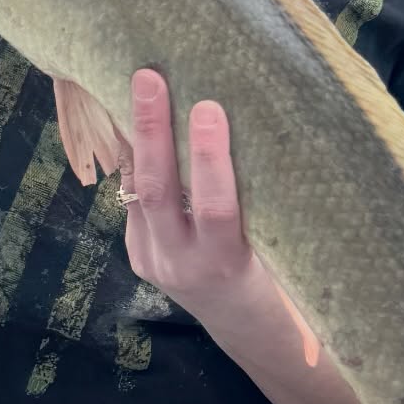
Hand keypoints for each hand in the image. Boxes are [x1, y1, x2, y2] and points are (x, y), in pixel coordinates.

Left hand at [118, 68, 259, 316]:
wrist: (241, 323)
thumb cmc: (272, 273)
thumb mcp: (268, 242)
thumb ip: (250, 200)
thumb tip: (234, 121)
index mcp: (225, 263)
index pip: (214, 208)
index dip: (210, 158)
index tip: (210, 108)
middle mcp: (181, 263)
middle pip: (158, 191)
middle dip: (153, 131)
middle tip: (150, 80)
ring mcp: (151, 260)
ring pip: (136, 192)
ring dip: (136, 137)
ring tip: (138, 89)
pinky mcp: (136, 253)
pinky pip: (131, 199)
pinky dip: (135, 158)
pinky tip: (135, 119)